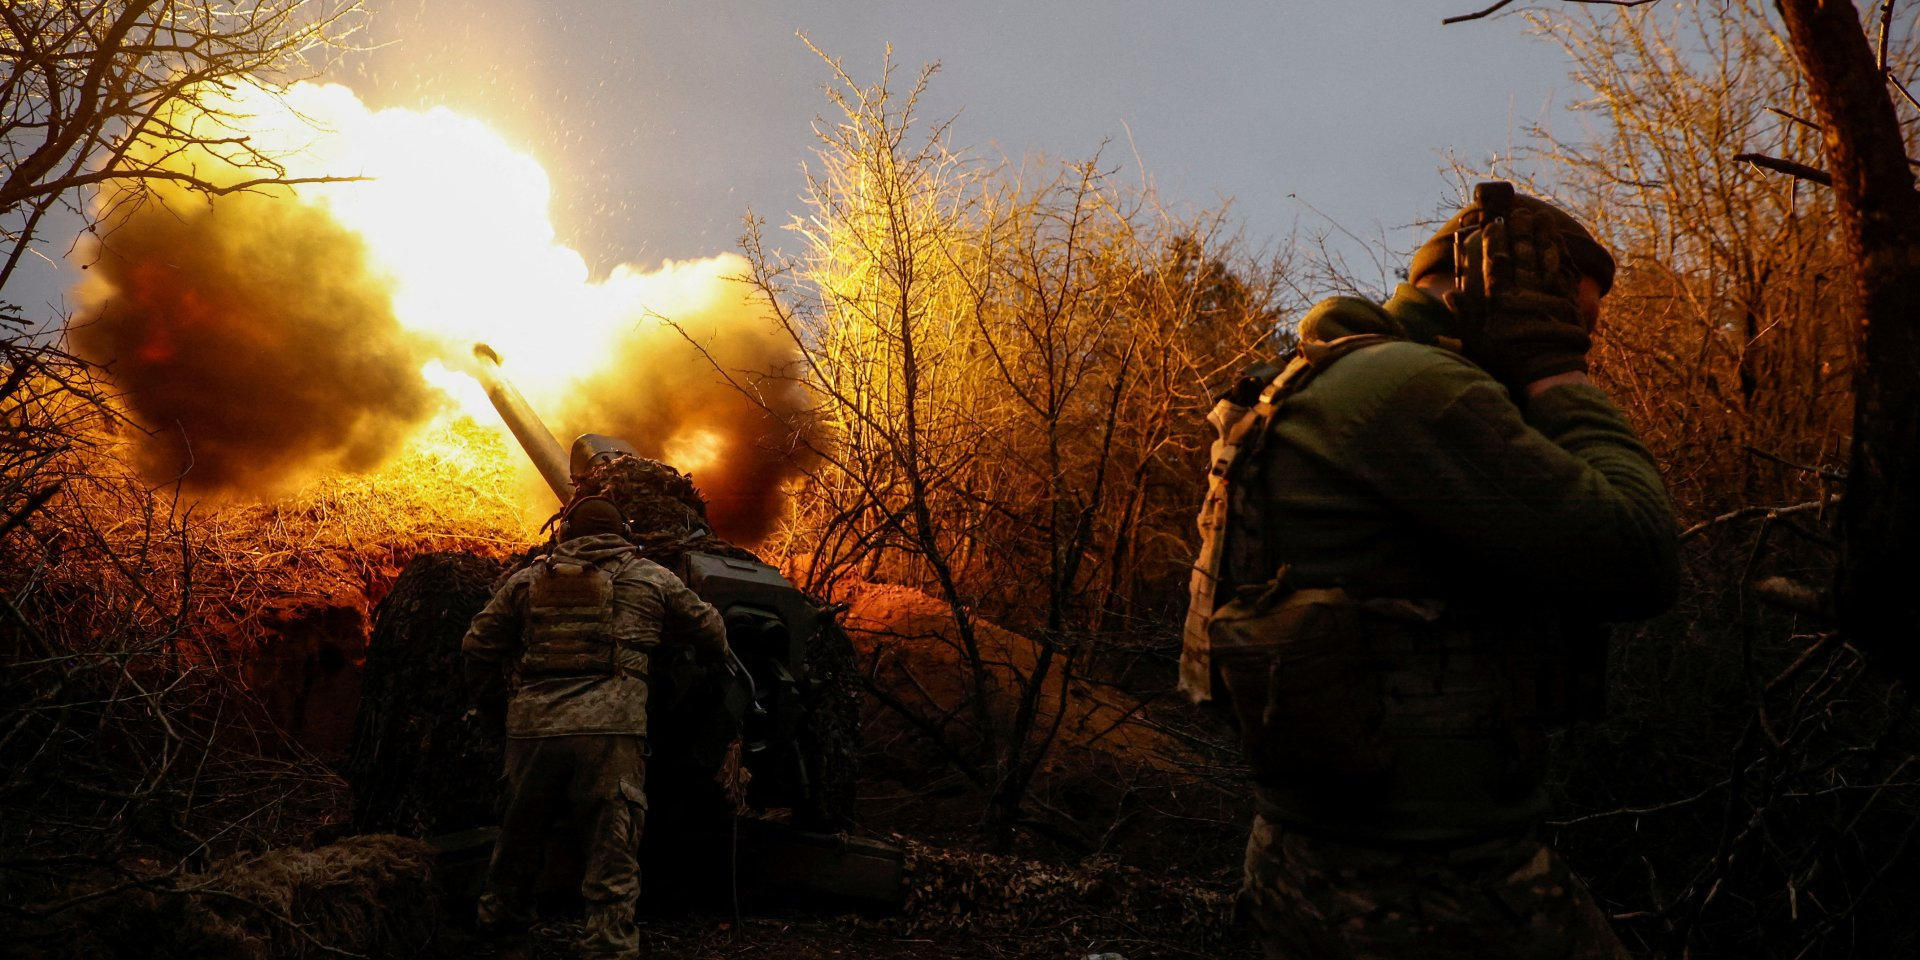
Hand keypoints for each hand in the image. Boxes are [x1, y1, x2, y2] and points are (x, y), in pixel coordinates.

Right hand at [1448, 206, 1590, 386]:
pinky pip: (1562, 272)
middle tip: (1520, 211)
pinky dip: (1560, 255)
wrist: (1546, 373)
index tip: (1494, 224)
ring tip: (1542, 217)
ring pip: (1543, 259)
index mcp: (1500, 301)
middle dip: (1520, 231)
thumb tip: (1450, 294)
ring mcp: (1546, 295)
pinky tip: (1558, 242)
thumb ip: (1464, 316)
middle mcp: (1523, 293)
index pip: (1495, 264)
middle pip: (1522, 255)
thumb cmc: (1506, 361)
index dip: (1494, 242)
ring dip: (1543, 236)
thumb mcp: (1477, 342)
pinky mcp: (1565, 302)